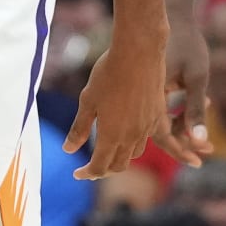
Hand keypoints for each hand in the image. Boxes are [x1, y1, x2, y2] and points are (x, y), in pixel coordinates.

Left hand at [64, 29, 167, 179]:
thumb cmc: (108, 73)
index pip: (99, 168)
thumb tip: (68, 150)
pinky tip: (125, 129)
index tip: (77, 173)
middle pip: (119, 165)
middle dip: (104, 169)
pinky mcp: (157, 115)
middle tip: (91, 165)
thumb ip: (79, 128)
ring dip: (120, 157)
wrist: (139, 52)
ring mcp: (147, 127)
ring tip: (108, 148)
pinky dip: (133, 142)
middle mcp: (132, 137)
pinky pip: (145, 138)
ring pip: (134, 154)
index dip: (88, 173)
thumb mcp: (88, 100)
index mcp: (112, 136)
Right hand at [154, 0, 214, 166]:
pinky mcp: (149, 82)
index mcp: (151, 97)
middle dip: (184, 141)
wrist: (171, 12)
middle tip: (206, 150)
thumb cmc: (186, 42)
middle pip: (160, 130)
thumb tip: (200, 141)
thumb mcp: (196, 77)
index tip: (199, 161)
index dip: (181, 149)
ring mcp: (144, 90)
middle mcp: (143, 96)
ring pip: (161, 118)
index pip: (163, 135)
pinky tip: (204, 102)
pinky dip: (180, 110)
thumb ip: (195, 110)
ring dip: (185, 126)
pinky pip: (161, 105)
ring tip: (209, 128)